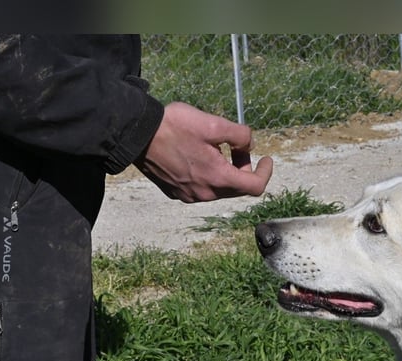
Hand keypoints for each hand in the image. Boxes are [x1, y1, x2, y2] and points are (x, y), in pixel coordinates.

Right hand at [134, 102, 273, 202]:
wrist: (135, 135)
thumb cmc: (173, 126)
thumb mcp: (213, 123)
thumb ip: (239, 134)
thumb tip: (249, 143)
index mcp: (218, 179)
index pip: (255, 186)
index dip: (265, 172)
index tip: (266, 159)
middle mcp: (205, 194)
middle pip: (237, 188)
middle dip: (243, 168)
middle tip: (237, 146)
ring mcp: (189, 196)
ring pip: (219, 188)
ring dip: (225, 171)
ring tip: (214, 148)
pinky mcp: (176, 193)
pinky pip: (201, 188)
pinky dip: (208, 175)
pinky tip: (197, 156)